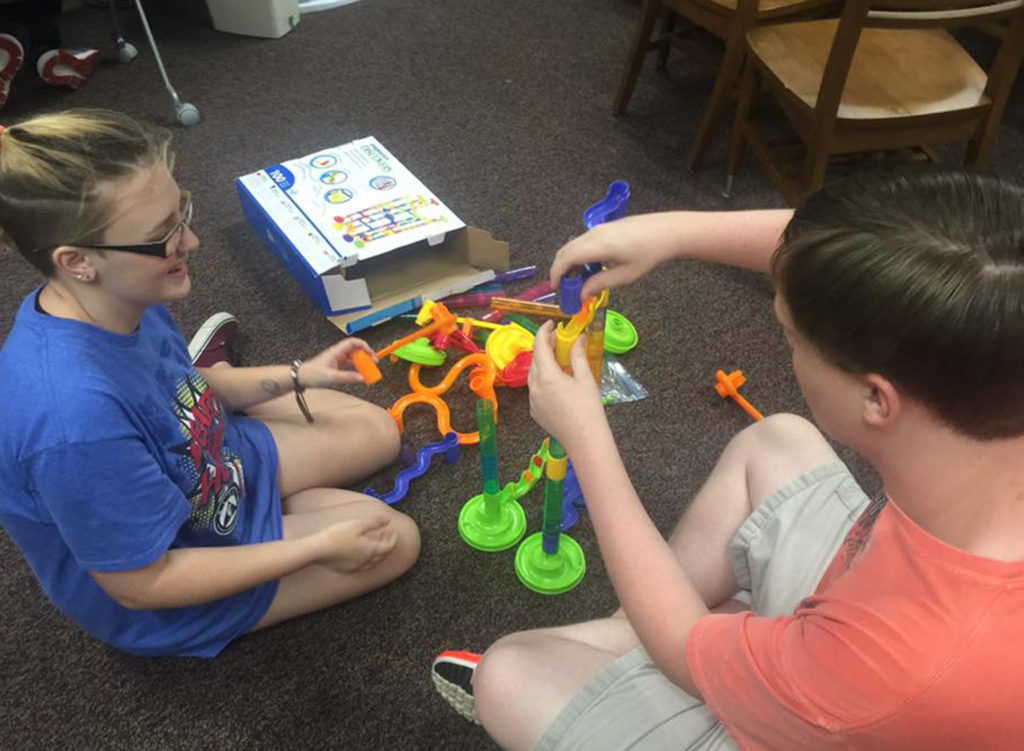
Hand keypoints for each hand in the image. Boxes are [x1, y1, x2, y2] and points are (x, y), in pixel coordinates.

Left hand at [298, 338, 374, 388]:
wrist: (301, 378)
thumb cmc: (311, 374)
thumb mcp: (331, 377)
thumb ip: (347, 377)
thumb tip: (361, 378)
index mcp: (336, 351)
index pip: (354, 343)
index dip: (364, 346)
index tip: (372, 354)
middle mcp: (338, 354)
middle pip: (356, 351)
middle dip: (366, 357)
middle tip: (373, 365)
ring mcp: (338, 361)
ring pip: (354, 360)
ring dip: (362, 365)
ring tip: (368, 373)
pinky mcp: (337, 368)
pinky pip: (350, 367)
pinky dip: (356, 371)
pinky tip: (360, 377)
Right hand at [314, 514, 397, 572]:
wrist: (318, 549)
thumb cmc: (338, 534)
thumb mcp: (358, 524)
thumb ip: (375, 522)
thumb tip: (388, 520)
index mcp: (371, 550)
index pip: (389, 547)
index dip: (392, 538)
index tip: (392, 531)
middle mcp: (366, 561)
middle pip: (382, 555)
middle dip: (386, 544)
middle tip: (384, 534)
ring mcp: (356, 567)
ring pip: (372, 562)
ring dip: (377, 553)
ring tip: (373, 542)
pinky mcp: (346, 569)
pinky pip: (362, 566)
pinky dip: (366, 559)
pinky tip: (360, 552)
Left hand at [528, 321, 606, 452]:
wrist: (585, 441)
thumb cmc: (588, 409)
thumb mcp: (585, 378)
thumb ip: (578, 355)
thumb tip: (579, 338)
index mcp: (547, 376)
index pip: (540, 346)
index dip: (544, 331)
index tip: (551, 324)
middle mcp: (535, 387)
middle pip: (536, 359)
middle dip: (545, 346)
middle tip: (559, 339)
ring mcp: (533, 400)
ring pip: (534, 374)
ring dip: (543, 362)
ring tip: (559, 358)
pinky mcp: (535, 411)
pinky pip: (535, 389)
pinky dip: (543, 379)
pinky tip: (557, 380)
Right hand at [549, 214, 679, 299]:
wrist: (667, 231)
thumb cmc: (648, 254)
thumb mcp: (624, 276)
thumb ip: (600, 284)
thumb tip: (582, 295)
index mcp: (598, 245)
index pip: (567, 258)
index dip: (556, 273)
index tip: (556, 288)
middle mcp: (594, 234)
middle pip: (566, 250)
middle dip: (560, 269)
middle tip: (564, 288)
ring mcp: (599, 228)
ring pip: (574, 245)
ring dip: (570, 262)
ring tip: (577, 281)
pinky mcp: (604, 227)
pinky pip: (583, 242)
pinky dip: (579, 255)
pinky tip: (590, 268)